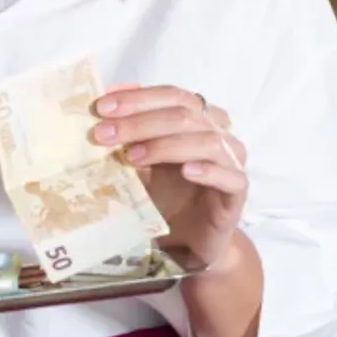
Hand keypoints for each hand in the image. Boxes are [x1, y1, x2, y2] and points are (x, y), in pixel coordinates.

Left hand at [94, 85, 249, 271]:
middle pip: (186, 115)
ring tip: (133, 157)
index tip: (102, 108)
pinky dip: (208, 171)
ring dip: (167, 145)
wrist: (189, 241)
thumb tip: (99, 109)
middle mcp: (218, 134)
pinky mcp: (237, 192)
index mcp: (198, 119)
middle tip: (104, 134)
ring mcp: (232, 161)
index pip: (172, 96)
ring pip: (208, 141)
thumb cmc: (166, 197)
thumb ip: (128, 137)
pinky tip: (185, 172)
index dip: (139, 98)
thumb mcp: (141, 164)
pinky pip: (231, 176)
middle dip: (141, 122)